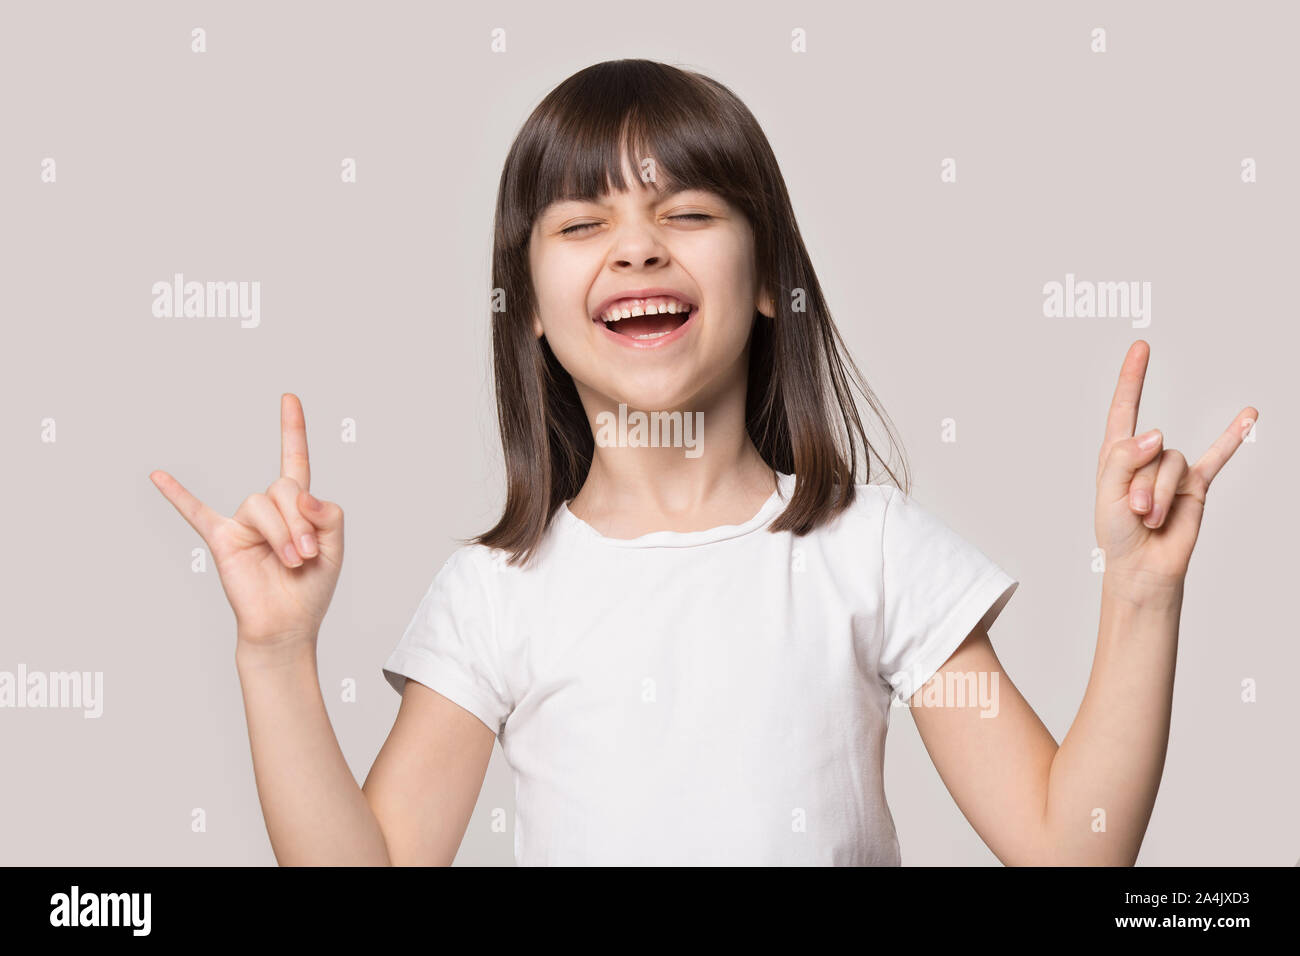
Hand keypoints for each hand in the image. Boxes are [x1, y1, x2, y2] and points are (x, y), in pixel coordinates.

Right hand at [150, 394, 344, 649]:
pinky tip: (160, 476)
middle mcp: (269, 510)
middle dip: (301, 521)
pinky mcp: (222, 540)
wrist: (287, 626)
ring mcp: (243, 523)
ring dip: (283, 533)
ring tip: (292, 561)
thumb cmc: (311, 589)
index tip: (289, 398)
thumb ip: (328, 514)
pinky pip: (196, 512)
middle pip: (284, 488)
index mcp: (298, 507)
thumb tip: (302, 492)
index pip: (295, 460)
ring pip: (261, 504)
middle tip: (307, 555)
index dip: (293, 429)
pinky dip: (178, 495)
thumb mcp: (335, 548)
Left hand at [1095, 340, 1255, 596]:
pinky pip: (1217, 457)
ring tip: (1151, 519)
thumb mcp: (1108, 494)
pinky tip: (1249, 414)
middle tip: (1136, 513)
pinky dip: (1231, 437)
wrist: (1142, 567)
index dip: (1132, 378)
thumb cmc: (1117, 533)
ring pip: (1173, 465)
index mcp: (1118, 454)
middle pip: (1150, 449)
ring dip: (1161, 495)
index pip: (1125, 408)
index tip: (1140, 348)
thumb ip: (1124, 459)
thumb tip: (1155, 433)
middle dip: (1141, 485)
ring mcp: (1173, 470)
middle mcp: (1147, 457)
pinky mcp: (1197, 485)